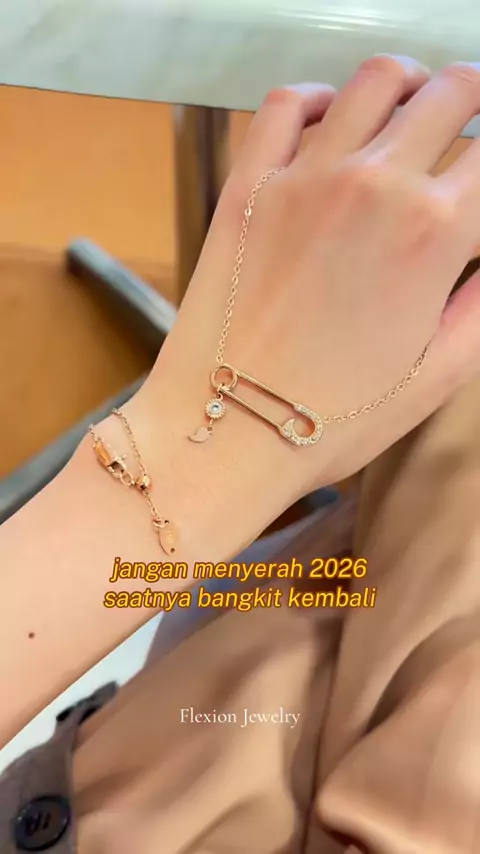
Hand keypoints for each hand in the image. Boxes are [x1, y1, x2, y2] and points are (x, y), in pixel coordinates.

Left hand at [141, 56, 479, 501]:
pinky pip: (285, 104)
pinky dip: (317, 97)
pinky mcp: (249, 186)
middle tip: (467, 125)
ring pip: (374, 82)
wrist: (228, 432)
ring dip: (407, 84)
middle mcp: (373, 186)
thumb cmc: (333, 420)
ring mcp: (304, 178)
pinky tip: (329, 119)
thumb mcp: (439, 375)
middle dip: (472, 99)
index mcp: (433, 233)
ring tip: (410, 106)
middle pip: (448, 94)